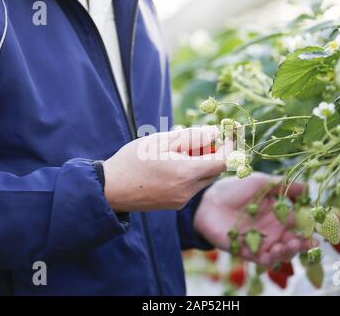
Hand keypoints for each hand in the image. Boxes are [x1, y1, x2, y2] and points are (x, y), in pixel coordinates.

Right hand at [103, 126, 232, 211]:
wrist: (110, 189)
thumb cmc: (133, 160)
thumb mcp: (161, 141)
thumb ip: (191, 137)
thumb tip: (214, 134)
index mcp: (186, 173)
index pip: (223, 161)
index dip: (229, 146)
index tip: (226, 134)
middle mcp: (188, 191)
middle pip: (215, 171)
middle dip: (212, 153)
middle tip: (196, 139)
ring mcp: (181, 200)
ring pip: (203, 179)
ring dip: (200, 164)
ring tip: (178, 150)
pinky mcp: (174, 205)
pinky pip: (191, 188)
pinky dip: (190, 174)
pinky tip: (171, 164)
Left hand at [194, 172, 314, 267]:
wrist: (208, 201)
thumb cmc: (234, 189)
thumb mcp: (261, 183)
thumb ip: (284, 186)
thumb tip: (309, 187)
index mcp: (279, 214)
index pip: (302, 223)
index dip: (315, 226)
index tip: (331, 226)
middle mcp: (274, 230)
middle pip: (296, 242)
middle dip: (305, 243)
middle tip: (311, 241)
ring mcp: (262, 242)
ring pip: (283, 253)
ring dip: (290, 252)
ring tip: (290, 244)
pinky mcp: (248, 251)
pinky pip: (264, 260)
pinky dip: (272, 259)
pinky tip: (274, 252)